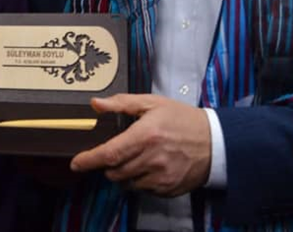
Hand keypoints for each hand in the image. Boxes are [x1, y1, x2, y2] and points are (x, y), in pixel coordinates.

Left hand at [70, 94, 210, 196]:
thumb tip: (97, 104)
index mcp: (145, 135)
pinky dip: (139, 180)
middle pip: (114, 171)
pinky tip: (149, 166)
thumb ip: (122, 103)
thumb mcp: (152, 103)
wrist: (216, 142)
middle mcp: (151, 158)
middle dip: (108, 164)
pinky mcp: (167, 189)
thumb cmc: (183, 120)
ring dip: (123, 173)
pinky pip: (142, 189)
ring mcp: (160, 177)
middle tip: (116, 152)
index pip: (109, 153)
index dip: (89, 160)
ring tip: (136, 157)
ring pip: (126, 182)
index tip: (76, 163)